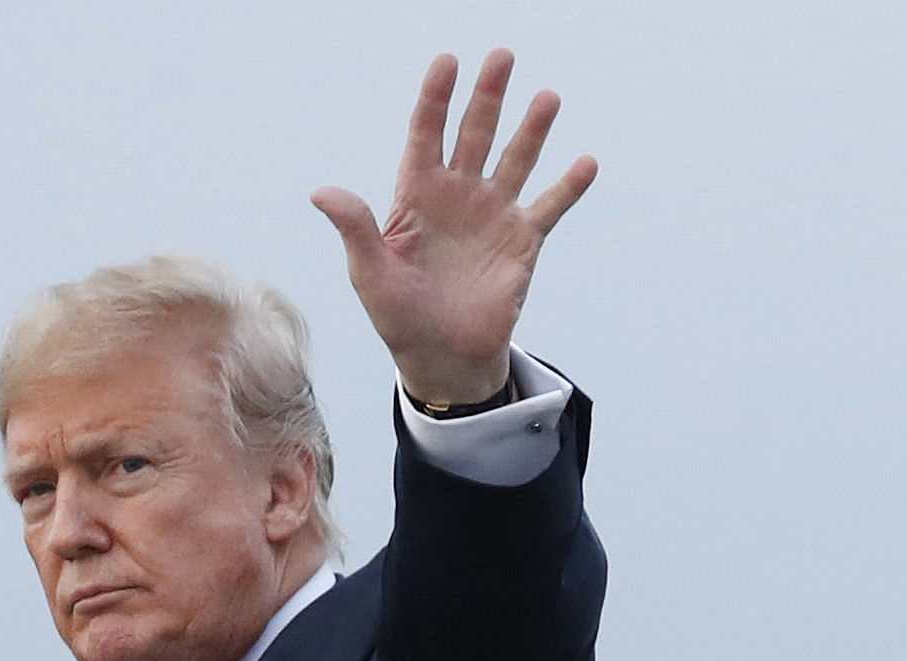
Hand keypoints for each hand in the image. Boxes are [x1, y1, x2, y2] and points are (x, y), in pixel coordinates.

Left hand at [312, 50, 597, 406]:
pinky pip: (548, 207)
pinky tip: (585, 163)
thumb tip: (321, 191)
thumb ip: (354, 227)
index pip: (426, 134)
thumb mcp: (369, 273)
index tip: (447, 61)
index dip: (436, 98)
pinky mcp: (523, 243)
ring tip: (547, 97)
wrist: (442, 357)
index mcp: (416, 195)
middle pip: (474, 133)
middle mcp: (458, 195)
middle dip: (488, 96)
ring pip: (515, 160)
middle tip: (502, 56)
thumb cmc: (399, 316)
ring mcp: (493, 215)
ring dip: (532, 129)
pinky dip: (568, 186)